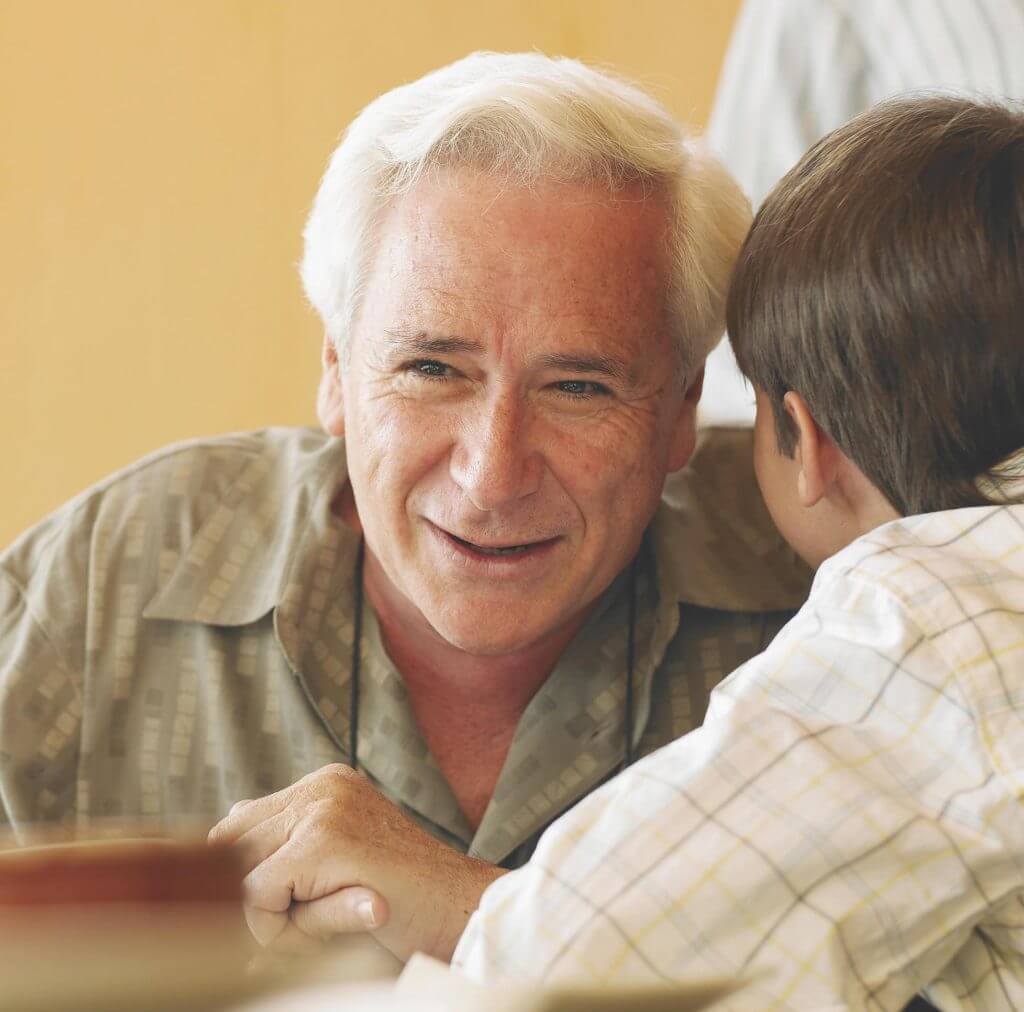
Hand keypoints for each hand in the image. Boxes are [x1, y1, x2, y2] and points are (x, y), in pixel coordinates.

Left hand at [208, 764, 504, 960]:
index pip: (240, 824)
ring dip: (269, 913)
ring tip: (322, 922)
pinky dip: (281, 928)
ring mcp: (323, 808)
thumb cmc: (406, 899)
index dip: (251, 879)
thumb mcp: (340, 860)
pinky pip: (259, 895)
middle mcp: (322, 786)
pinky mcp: (324, 841)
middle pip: (230, 845)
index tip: (299, 905)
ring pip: (239, 873)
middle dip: (254, 896)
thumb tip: (230, 817)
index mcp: (326, 784)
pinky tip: (330, 926)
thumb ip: (288, 839)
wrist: (464, 914)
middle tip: (309, 922)